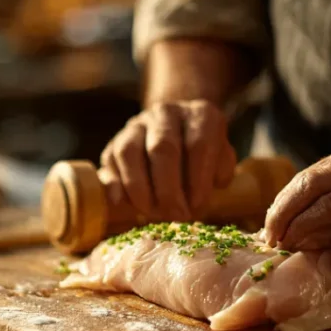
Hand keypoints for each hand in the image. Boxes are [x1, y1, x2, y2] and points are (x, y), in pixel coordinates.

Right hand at [99, 100, 236, 220]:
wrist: (176, 137)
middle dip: (168, 188)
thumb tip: (200, 193)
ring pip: (130, 152)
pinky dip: (115, 185)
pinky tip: (124, 204)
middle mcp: (166, 113)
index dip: (197, 178)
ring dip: (140, 188)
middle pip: (162, 148)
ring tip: (151, 213)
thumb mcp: (221, 161)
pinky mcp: (114, 143)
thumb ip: (218, 174)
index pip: (198, 144)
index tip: (197, 205)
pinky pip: (109, 163)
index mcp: (200, 115)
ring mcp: (136, 126)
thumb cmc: (203, 158)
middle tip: (175, 216)